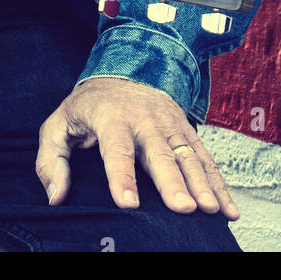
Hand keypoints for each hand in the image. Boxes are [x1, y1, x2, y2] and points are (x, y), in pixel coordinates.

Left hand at [36, 76, 238, 217]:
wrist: (124, 68)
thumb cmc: (88, 108)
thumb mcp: (58, 124)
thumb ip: (51, 160)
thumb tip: (55, 197)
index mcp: (111, 117)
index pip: (116, 149)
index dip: (121, 176)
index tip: (128, 204)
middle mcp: (144, 120)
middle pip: (159, 154)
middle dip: (172, 182)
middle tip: (183, 208)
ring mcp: (170, 124)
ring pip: (188, 156)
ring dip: (202, 184)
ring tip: (212, 211)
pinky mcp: (187, 131)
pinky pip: (205, 159)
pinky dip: (220, 184)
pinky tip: (229, 210)